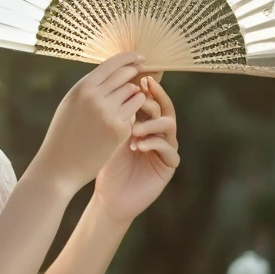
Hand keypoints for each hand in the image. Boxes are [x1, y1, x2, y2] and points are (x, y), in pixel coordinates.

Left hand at [92, 72, 179, 222]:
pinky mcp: (169, 165)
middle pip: (165, 107)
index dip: (147, 87)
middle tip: (140, 96)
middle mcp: (159, 131)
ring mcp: (166, 148)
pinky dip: (153, 144)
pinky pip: (169, 149)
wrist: (108, 195)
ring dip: (151, 123)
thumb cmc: (105, 162)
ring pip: (169, 125)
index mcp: (145, 120)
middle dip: (153, 100)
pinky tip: (138, 145)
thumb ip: (115, 112)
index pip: (151, 98)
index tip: (138, 78)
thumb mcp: (108, 133)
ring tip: (133, 129)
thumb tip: (112, 82)